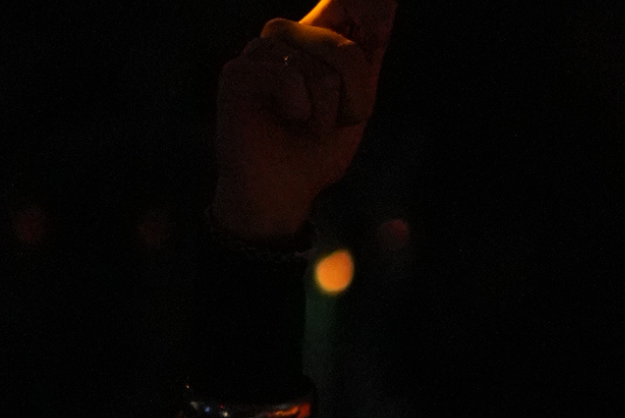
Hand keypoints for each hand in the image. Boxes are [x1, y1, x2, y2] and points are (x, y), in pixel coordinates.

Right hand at [212, 0, 397, 240]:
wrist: (282, 192)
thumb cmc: (317, 150)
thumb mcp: (357, 102)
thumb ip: (368, 56)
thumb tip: (387, 4)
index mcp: (316, 40)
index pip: (345, 3)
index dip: (370, 7)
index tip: (381, 18)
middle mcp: (288, 37)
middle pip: (345, 48)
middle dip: (357, 97)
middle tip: (339, 122)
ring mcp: (260, 52)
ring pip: (320, 70)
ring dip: (328, 114)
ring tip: (308, 126)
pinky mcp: (238, 72)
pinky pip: (290, 79)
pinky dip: (300, 111)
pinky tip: (286, 119)